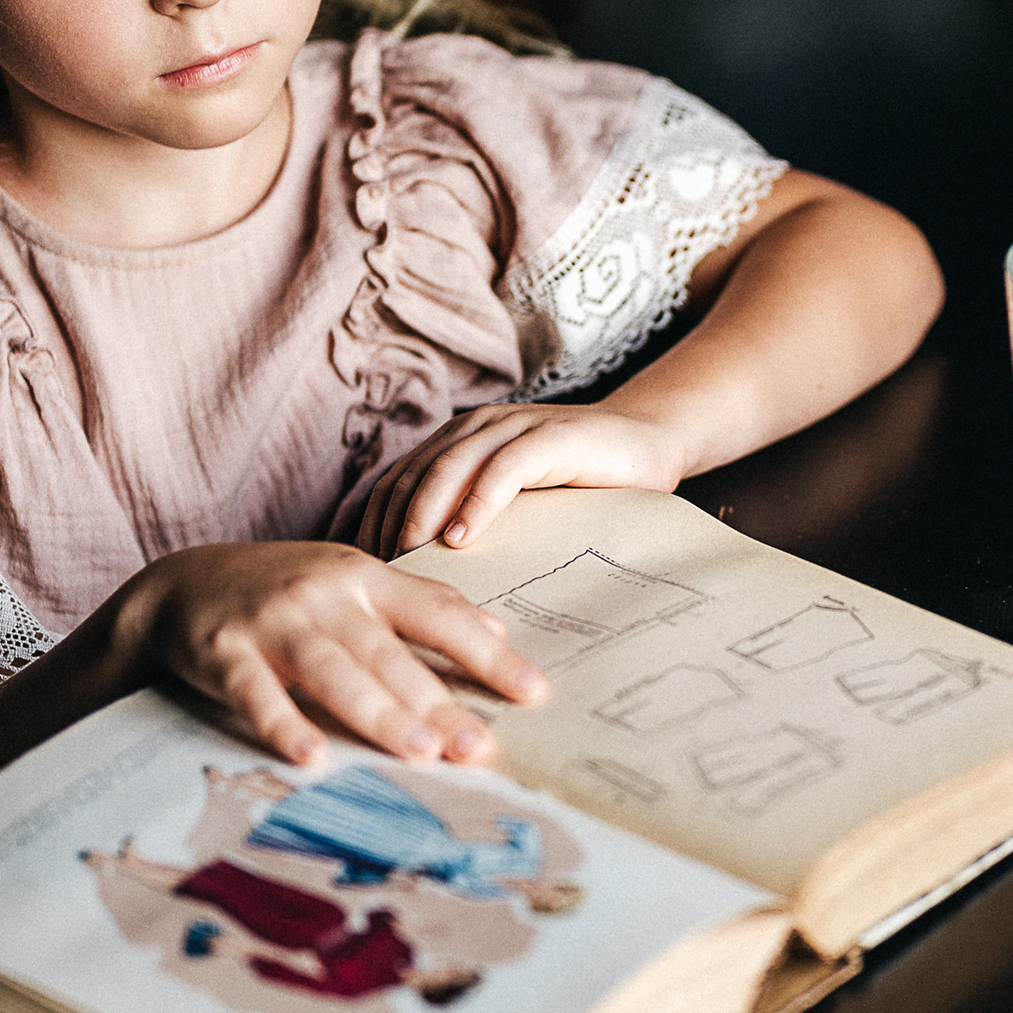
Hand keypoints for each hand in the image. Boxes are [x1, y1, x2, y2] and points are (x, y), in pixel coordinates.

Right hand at [125, 542, 546, 764]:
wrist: (181, 584)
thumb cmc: (284, 590)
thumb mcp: (353, 581)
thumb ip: (421, 604)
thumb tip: (497, 629)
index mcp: (366, 578)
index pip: (439, 615)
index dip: (488, 655)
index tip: (534, 693)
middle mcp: (325, 596)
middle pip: (389, 653)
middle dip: (436, 701)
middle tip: (477, 746)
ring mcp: (274, 623)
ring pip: (334, 671)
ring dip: (378, 712)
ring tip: (420, 752)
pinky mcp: (223, 653)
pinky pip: (256, 693)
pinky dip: (282, 723)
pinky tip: (311, 757)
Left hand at [357, 403, 688, 557]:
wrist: (648, 441)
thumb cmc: (579, 482)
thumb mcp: (516, 505)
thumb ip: (473, 521)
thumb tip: (423, 585)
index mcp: (457, 443)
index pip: (393, 485)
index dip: (372, 529)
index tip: (364, 581)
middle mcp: (475, 428)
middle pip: (410, 478)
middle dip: (388, 529)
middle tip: (377, 582)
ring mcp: (511, 427)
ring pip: (446, 469)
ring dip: (422, 516)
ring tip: (409, 560)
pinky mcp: (549, 436)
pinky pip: (501, 469)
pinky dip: (476, 504)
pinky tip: (462, 539)